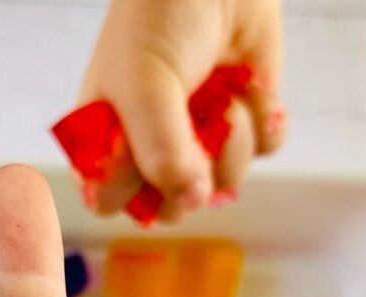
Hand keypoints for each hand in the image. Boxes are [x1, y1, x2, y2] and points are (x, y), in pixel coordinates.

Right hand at [78, 0, 284, 219]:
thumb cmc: (160, 18)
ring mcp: (198, 143)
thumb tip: (192, 200)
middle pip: (171, 208)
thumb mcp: (143, 86)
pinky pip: (262, 152)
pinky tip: (246, 84)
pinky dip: (262, 117)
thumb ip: (159, 154)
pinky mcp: (243, 126)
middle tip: (193, 124)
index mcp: (103, 144)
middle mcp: (148, 152)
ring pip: (224, 185)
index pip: (110, 203)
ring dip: (232, 135)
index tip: (140, 146)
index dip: (131, 186)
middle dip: (191, 167)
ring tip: (220, 90)